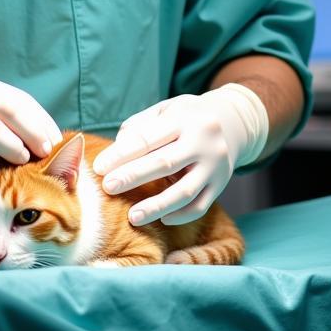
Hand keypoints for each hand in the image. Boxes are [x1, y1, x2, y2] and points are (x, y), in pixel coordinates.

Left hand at [92, 84, 268, 225]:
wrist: (232, 122)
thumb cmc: (185, 116)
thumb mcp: (165, 110)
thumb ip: (139, 128)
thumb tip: (115, 153)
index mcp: (184, 118)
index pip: (148, 138)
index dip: (121, 154)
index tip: (98, 167)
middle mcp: (203, 142)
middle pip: (164, 163)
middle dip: (133, 177)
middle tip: (107, 188)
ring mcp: (215, 165)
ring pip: (185, 191)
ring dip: (156, 206)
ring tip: (132, 217)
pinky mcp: (221, 185)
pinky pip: (200, 206)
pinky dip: (180, 216)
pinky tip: (161, 220)